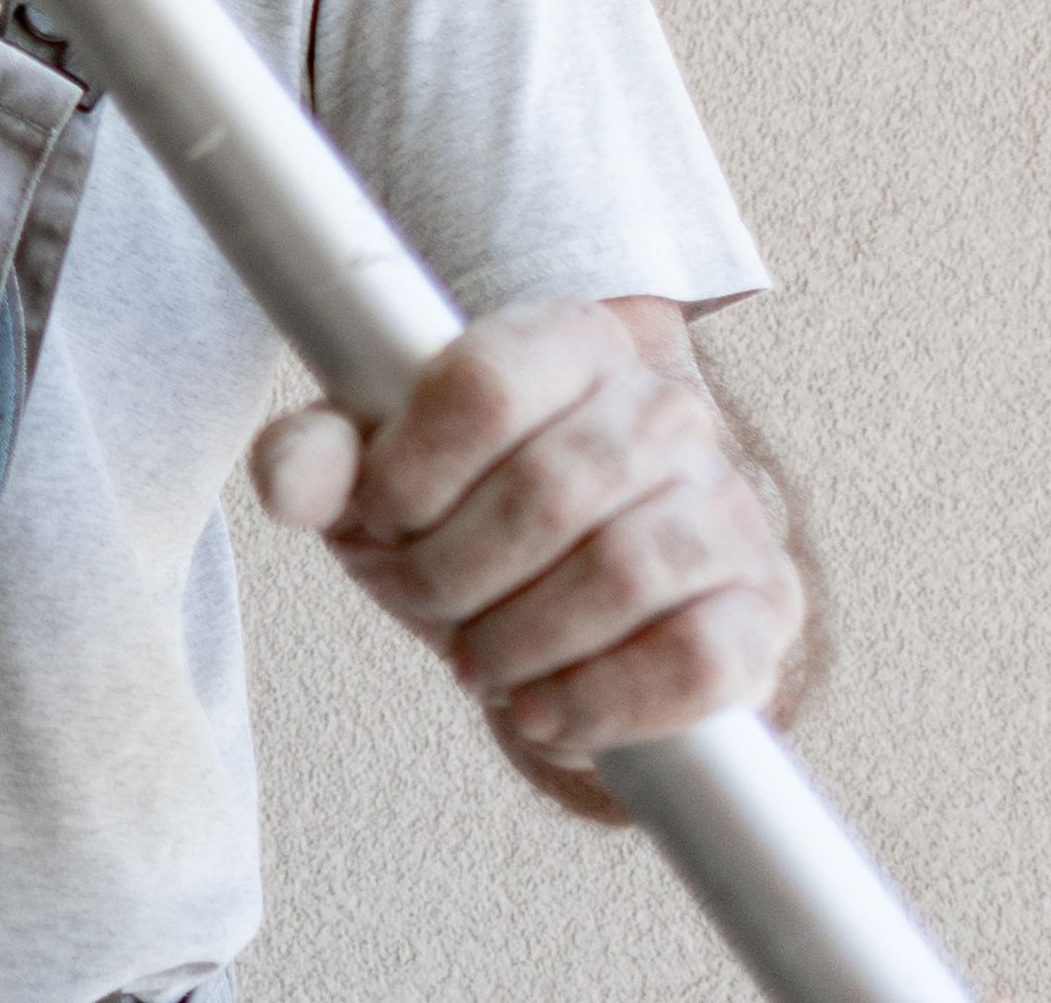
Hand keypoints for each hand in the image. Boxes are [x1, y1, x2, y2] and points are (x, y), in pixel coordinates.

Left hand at [250, 299, 804, 820]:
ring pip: (622, 574)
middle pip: (546, 491)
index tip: (380, 521)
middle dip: (453, 573)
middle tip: (425, 604)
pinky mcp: (765, 607)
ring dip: (520, 640)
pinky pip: (694, 660)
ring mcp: (731, 507)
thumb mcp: (391, 475)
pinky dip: (601, 700)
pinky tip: (545, 709)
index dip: (410, 473)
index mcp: (574, 340)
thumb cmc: (483, 519)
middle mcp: (668, 409)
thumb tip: (286, 483)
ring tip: (481, 659)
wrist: (606, 606)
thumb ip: (325, 458)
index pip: (483, 386)